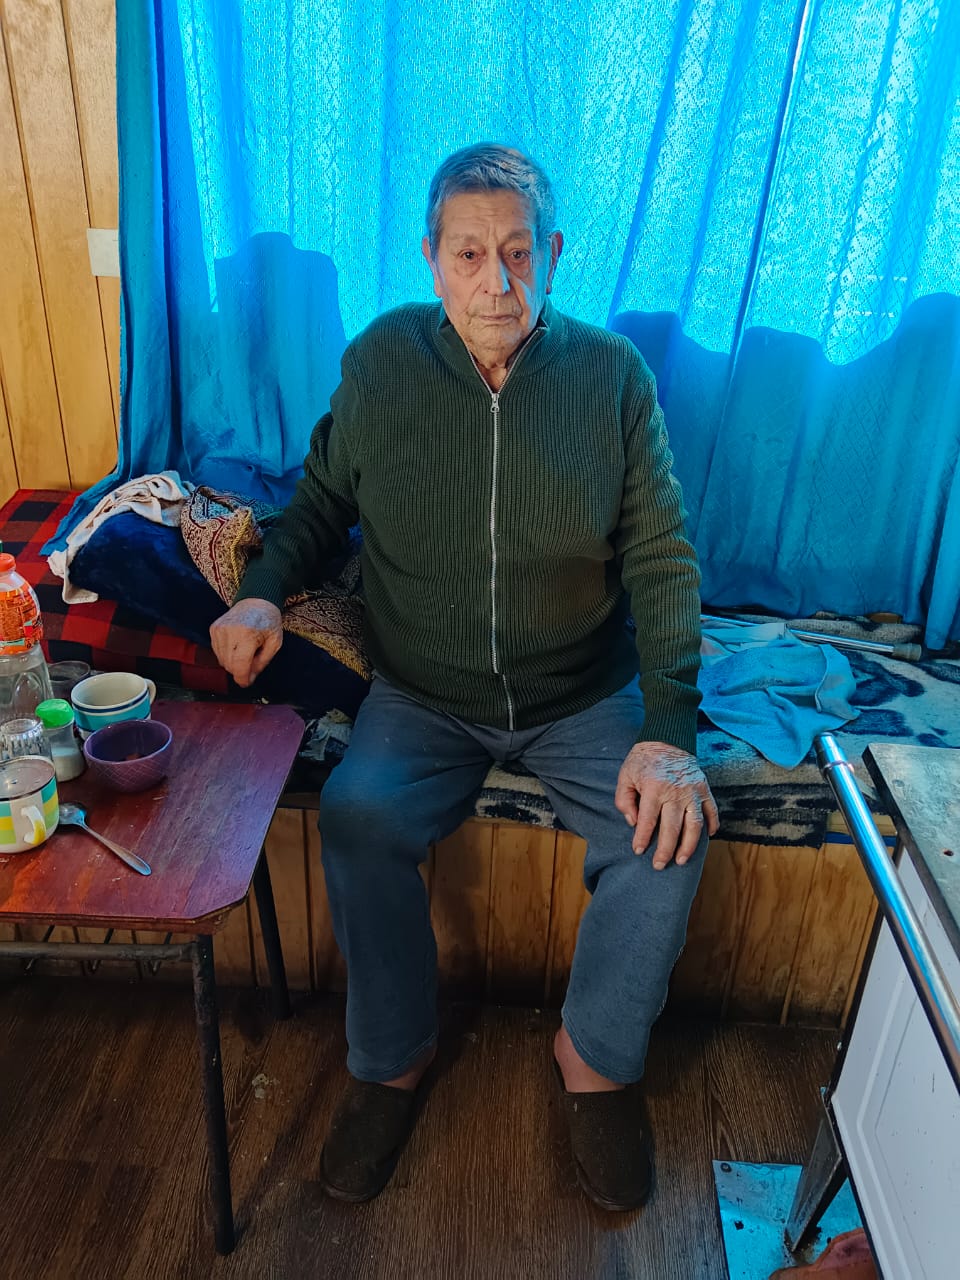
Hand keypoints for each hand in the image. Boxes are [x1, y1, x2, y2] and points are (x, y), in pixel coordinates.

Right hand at [209, 598, 282, 686]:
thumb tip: (248, 679)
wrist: (257, 601)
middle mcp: (230, 631)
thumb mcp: (274, 643)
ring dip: (233, 662)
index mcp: (247, 634)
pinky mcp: (213, 628)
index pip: (239, 665)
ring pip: (222, 660)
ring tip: (246, 649)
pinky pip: (217, 651)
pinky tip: (237, 645)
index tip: (246, 683)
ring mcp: (219, 629)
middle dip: (240, 670)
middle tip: (252, 662)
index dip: (242, 678)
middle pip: (229, 665)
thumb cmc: (268, 621)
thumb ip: (262, 663)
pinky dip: (227, 653)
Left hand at [614, 741, 718, 869]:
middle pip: (672, 829)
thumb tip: (633, 822)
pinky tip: (707, 837)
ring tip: (682, 860)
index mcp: (653, 788)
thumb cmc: (643, 760)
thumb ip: (624, 800)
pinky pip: (711, 811)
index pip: (647, 821)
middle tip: (659, 865)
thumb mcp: (625, 776)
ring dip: (689, 846)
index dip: (642, 839)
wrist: (667, 738)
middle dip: (664, 850)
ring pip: (694, 825)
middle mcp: (675, 792)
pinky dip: (712, 825)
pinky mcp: (704, 788)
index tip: (638, 851)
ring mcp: (693, 791)